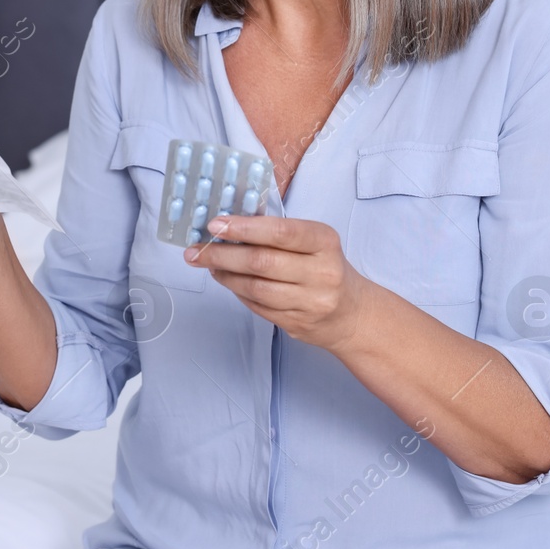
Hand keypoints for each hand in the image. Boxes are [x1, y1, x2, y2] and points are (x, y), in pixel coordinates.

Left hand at [184, 214, 375, 353]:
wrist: (352, 313)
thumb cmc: (324, 267)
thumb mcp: (313, 241)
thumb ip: (277, 233)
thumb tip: (227, 226)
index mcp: (324, 242)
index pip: (280, 232)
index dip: (244, 228)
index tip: (215, 225)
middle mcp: (322, 272)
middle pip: (261, 262)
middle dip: (222, 254)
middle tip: (197, 249)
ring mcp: (311, 301)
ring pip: (255, 288)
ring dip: (224, 275)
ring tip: (208, 264)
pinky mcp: (298, 323)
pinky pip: (257, 306)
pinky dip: (236, 291)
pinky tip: (227, 280)